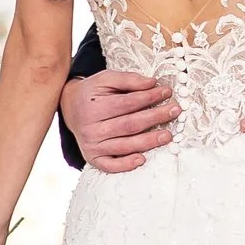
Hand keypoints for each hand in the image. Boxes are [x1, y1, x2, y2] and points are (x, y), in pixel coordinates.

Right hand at [62, 68, 176, 173]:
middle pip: (129, 124)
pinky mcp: (92, 158)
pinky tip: (142, 159)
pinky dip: (126, 164)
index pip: (128, 103)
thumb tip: (152, 83)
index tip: (167, 92)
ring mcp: (92, 145)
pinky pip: (110, 165)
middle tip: (175, 111)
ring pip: (124, 145)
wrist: (70, 109)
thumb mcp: (106, 79)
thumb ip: (128, 79)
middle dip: (155, 118)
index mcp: (94, 106)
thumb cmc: (93, 93)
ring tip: (168, 135)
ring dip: (148, 141)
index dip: (149, 97)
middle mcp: (91, 127)